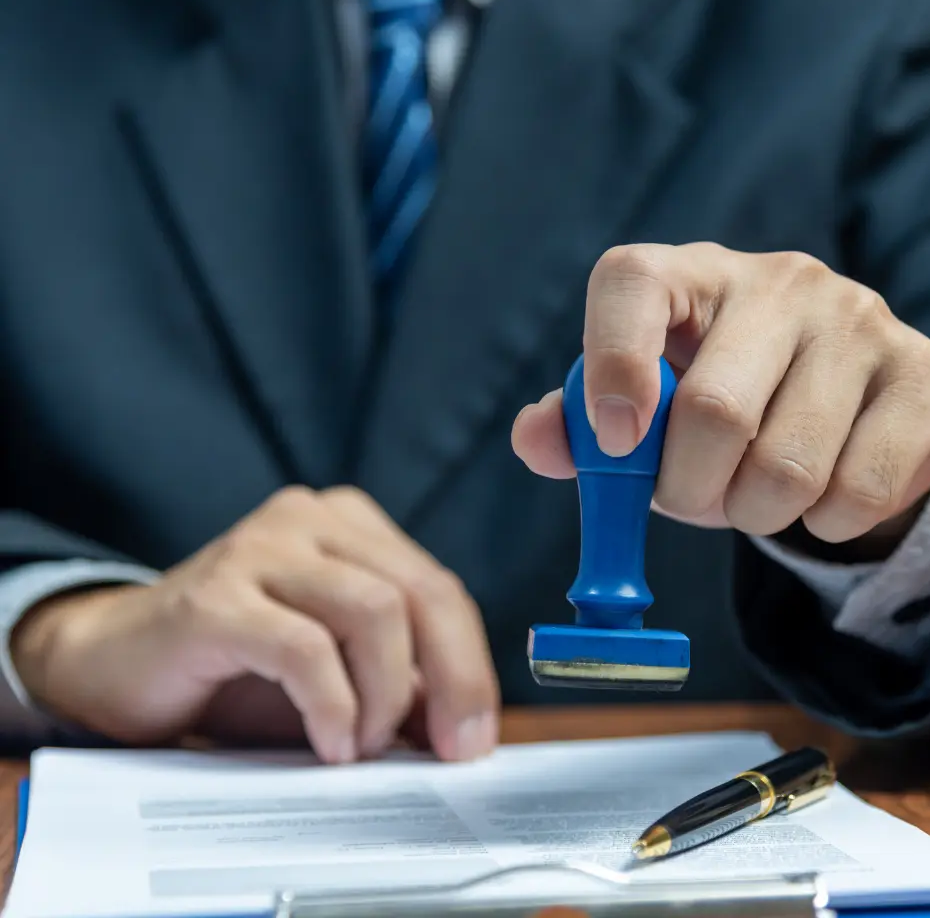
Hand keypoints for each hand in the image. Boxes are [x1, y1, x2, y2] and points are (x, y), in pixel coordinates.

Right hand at [10, 486, 499, 763]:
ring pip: (374, 610)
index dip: (470, 665)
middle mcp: (309, 519)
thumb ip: (399, 685)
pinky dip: (332, 704)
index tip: (475, 737)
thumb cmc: (235, 669)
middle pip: (420, 592)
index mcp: (350, 525)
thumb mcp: (337, 674)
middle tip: (451, 751)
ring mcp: (260, 548)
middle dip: (452, 679)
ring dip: (384, 694)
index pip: (439, 588)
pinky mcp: (214, 596)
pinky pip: (304, 647)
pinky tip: (330, 743)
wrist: (114, 664)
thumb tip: (466, 729)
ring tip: (363, 746)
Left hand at [512, 242, 929, 547]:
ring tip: (755, 497)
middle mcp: (780, 281)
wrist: (847, 389)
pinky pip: (860, 491)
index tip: (614, 443)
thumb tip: (538, 440)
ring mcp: (860, 320)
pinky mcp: (923, 373)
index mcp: (691, 274)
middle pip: (715, 410)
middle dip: (690, 490)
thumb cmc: (719, 394)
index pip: (633, 285)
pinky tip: (820, 495)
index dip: (611, 367)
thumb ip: (580, 424)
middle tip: (694, 499)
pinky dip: (824, 524)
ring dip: (757, 515)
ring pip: (790, 467)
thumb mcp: (644, 403)